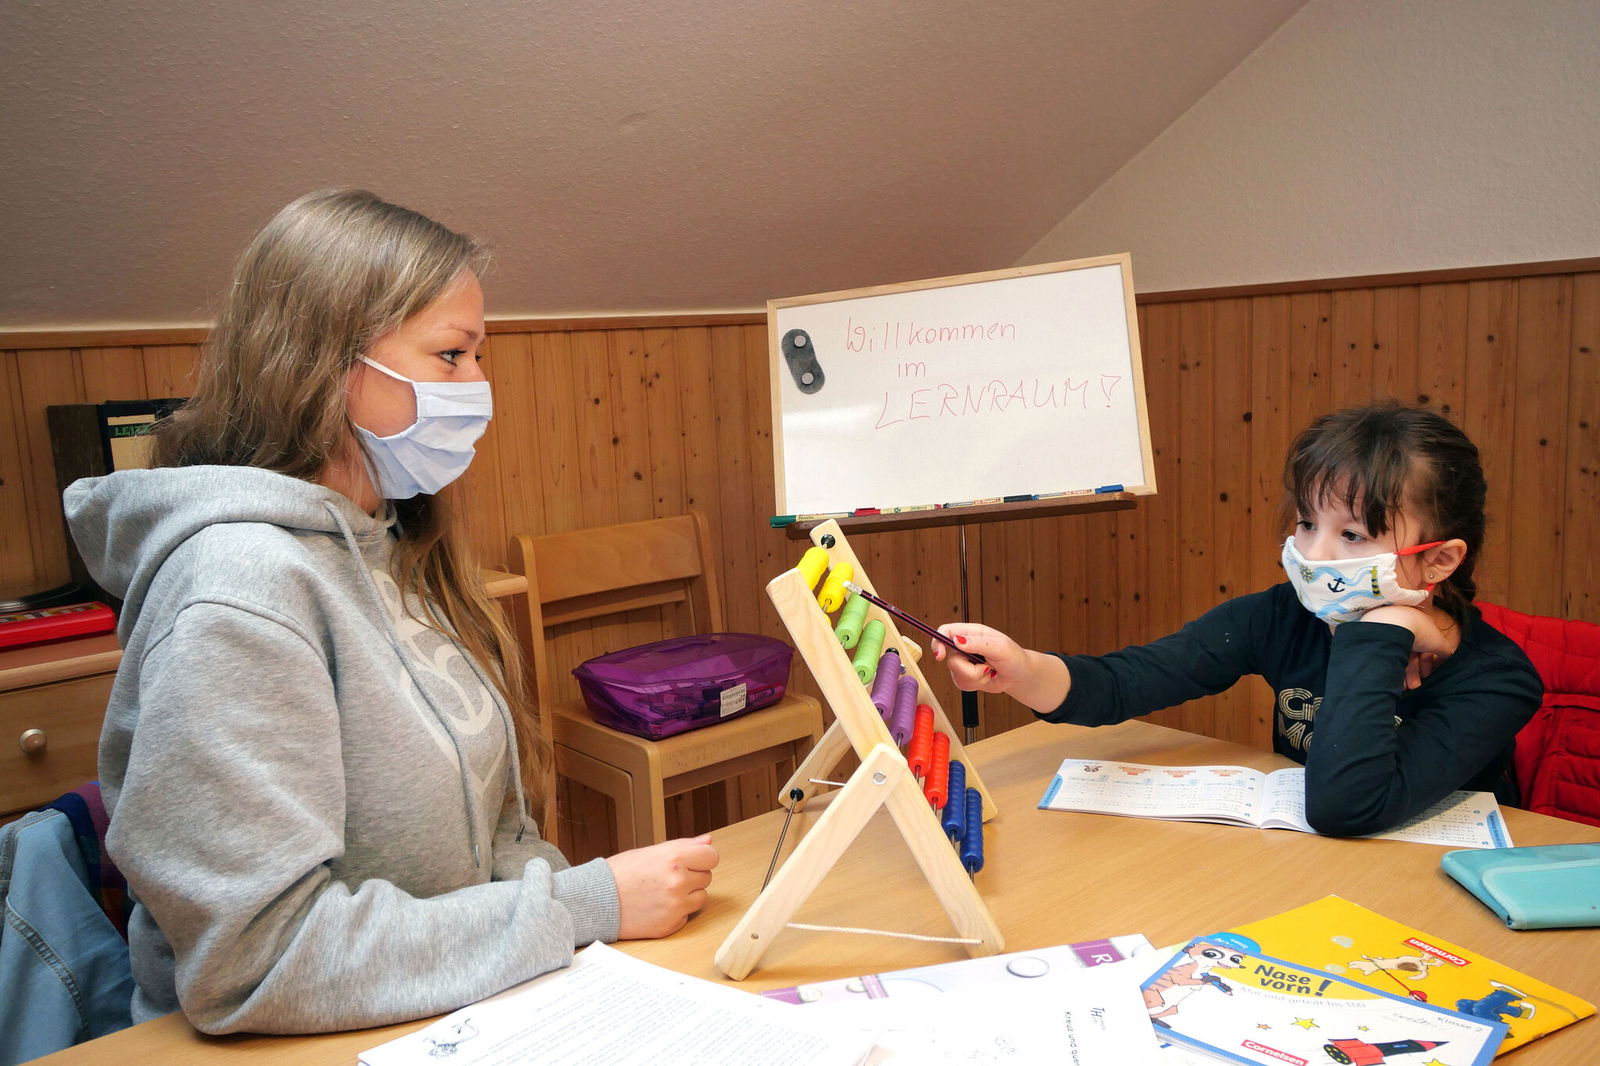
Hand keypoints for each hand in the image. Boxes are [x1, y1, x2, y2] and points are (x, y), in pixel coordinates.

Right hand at [606, 834, 718, 938]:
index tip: (693, 861)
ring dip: (688, 895)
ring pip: (700, 898)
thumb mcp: (652, 851)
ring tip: (662, 892)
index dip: (702, 858)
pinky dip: (676, 912)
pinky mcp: (670, 925)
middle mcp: (678, 882)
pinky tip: (657, 906)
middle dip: (692, 876)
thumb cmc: (621, 873)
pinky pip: (687, 916)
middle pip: (706, 877)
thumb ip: (684, 846)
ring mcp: (675, 906)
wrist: (596, 901)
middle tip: (667, 877)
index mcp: (674, 859)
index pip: (712, 857)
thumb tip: (708, 842)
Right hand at [933, 623, 1070, 712]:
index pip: (945, 631)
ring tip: (989, 672)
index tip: (941, 656)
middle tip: (986, 669)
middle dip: (968, 670)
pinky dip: (975, 684)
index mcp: (971, 633)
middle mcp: (964, 646)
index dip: (938, 642)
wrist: (1019, 676)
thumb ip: (978, 643)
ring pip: (955, 673)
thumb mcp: (1000, 647)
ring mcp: (963, 661)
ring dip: (975, 678)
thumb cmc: (1014, 657)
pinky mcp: (964, 676)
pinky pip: (960, 684)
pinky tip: (986, 678)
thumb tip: (957, 640)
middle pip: (950, 659)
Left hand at [1358, 605, 1457, 689]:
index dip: (1427, 663)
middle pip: (1410, 654)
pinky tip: (1391, 680)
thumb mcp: (1437, 642)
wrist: (1391, 623)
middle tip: (1414, 687)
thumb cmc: (1418, 631)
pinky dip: (1390, 667)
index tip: (1427, 675)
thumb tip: (1448, 657)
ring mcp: (1388, 632)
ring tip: (1403, 688)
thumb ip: (1445, 650)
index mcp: (1418, 625)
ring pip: (1397, 655)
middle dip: (1413, 672)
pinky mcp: (1376, 639)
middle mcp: (1402, 627)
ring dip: (1402, 673)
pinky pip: (1386, 656)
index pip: (1424, 647)